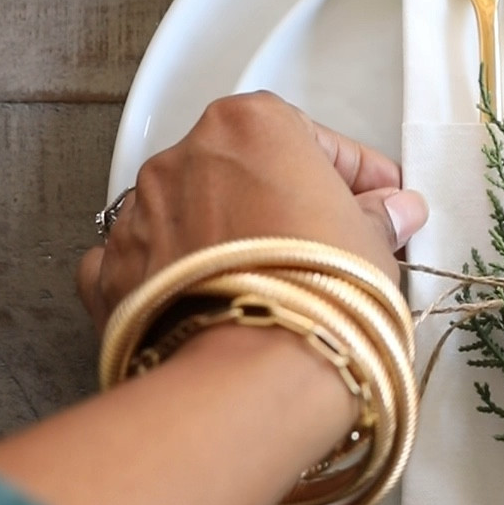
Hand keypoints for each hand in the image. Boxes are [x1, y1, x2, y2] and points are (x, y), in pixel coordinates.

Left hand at [79, 92, 427, 331]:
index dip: (354, 175)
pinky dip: (169, 275)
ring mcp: (138, 215)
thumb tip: (392, 211)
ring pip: (191, 213)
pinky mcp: (111, 274)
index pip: (312, 137)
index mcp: (250, 126)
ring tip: (268, 285)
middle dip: (282, 203)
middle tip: (326, 248)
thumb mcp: (372, 245)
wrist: (252, 378)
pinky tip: (204, 300)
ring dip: (225, 237)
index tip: (376, 202)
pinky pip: (144, 260)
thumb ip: (377, 216)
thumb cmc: (318, 297)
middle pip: (245, 171)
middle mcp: (183, 158)